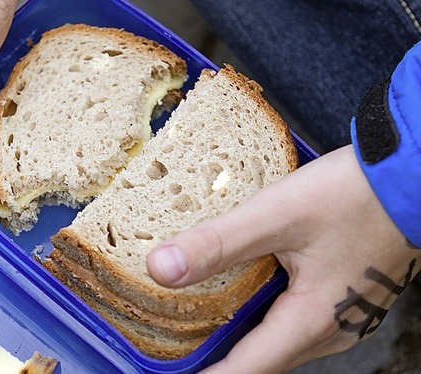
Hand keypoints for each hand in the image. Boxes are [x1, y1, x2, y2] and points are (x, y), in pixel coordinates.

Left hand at [146, 145, 420, 372]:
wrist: (410, 179)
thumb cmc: (352, 195)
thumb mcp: (276, 213)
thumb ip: (217, 243)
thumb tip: (160, 269)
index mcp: (311, 321)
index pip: (244, 371)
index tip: (167, 373)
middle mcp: (330, 332)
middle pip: (260, 361)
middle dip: (218, 358)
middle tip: (174, 345)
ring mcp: (341, 319)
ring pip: (278, 342)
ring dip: (239, 338)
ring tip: (196, 322)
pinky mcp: (344, 301)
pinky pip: (294, 323)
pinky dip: (262, 318)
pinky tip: (242, 294)